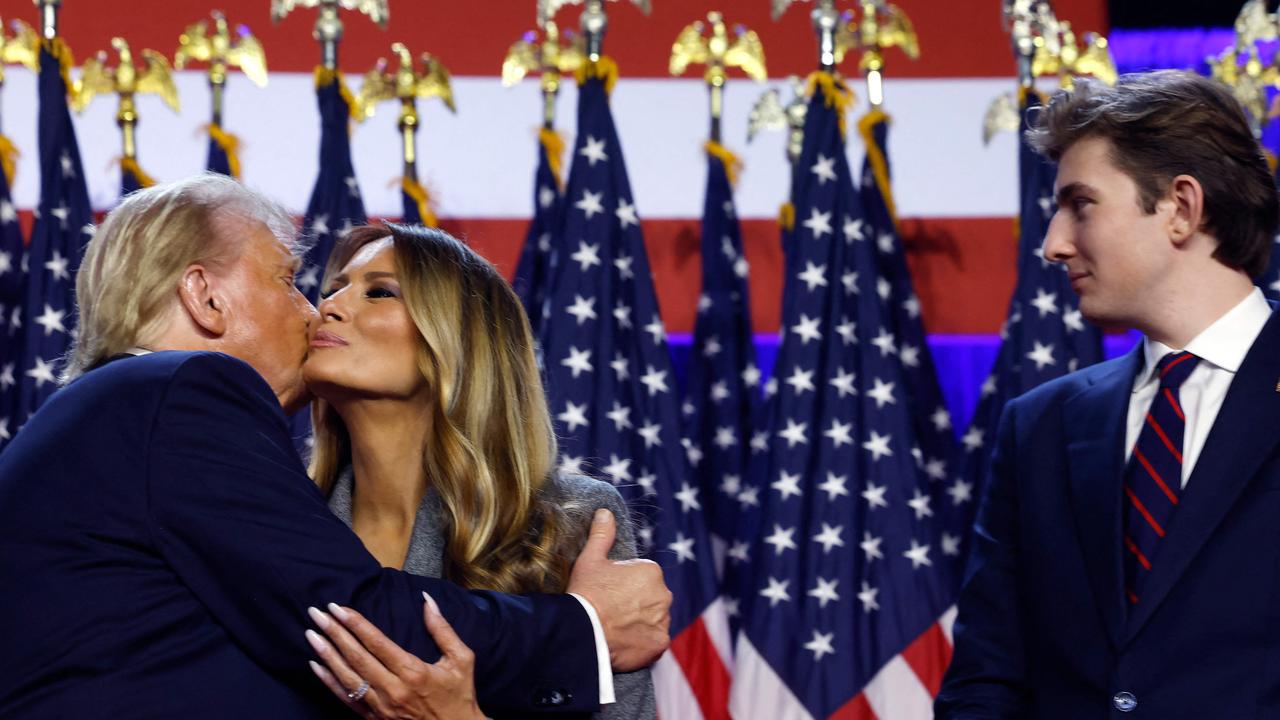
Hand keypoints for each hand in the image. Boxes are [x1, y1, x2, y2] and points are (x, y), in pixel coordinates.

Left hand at [305, 593, 484, 719]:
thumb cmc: (460, 696)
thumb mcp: (461, 659)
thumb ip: (443, 629)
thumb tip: (427, 600)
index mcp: (413, 672)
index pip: (376, 642)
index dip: (355, 623)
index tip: (338, 607)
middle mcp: (393, 690)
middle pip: (357, 658)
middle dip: (334, 633)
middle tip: (317, 614)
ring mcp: (381, 708)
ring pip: (347, 678)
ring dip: (327, 655)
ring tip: (311, 635)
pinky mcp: (374, 719)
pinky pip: (346, 699)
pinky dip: (329, 683)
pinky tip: (316, 666)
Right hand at [567, 508, 671, 671]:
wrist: (584, 633)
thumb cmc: (586, 593)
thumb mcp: (590, 560)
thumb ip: (602, 534)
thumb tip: (606, 512)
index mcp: (652, 571)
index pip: (643, 578)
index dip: (624, 586)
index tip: (609, 594)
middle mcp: (664, 594)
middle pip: (651, 599)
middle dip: (637, 604)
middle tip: (612, 612)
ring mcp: (664, 621)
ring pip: (655, 620)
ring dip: (642, 624)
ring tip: (617, 628)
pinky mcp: (660, 643)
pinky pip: (655, 641)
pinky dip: (644, 643)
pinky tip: (625, 642)